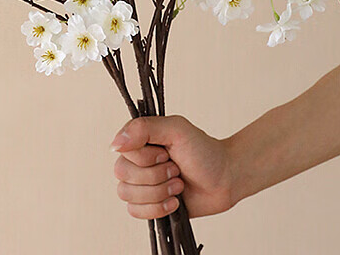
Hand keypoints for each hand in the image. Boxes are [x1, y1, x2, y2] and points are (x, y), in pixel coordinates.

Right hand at [110, 115, 233, 219]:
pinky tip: (174, 202)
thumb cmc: (203, 151)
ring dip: (158, 192)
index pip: (122, 152)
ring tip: (178, 185)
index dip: (145, 158)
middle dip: (154, 176)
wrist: (225, 179)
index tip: (167, 154)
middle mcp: (136, 160)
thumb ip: (143, 128)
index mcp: (139, 139)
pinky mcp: (149, 204)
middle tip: (175, 170)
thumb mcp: (176, 129)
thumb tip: (115, 145)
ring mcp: (142, 183)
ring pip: (127, 194)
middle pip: (122, 174)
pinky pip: (135, 212)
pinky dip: (157, 208)